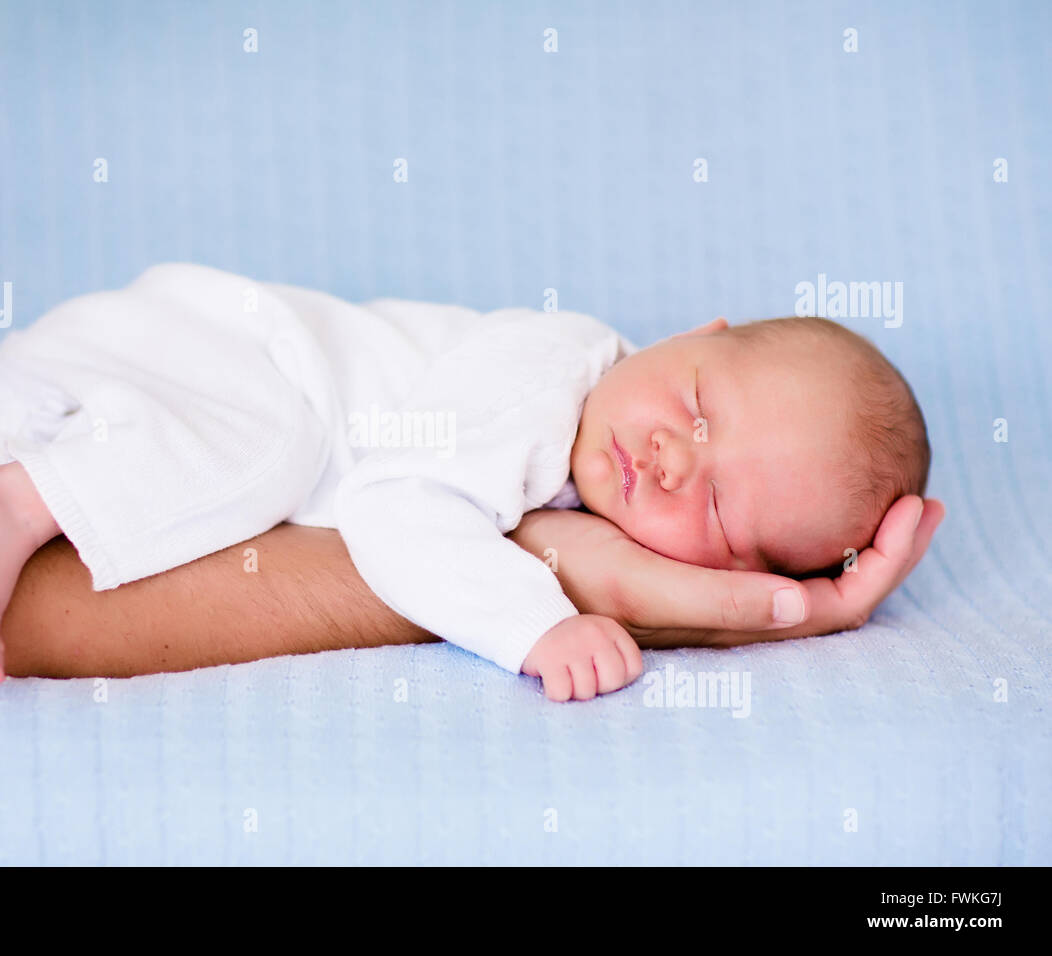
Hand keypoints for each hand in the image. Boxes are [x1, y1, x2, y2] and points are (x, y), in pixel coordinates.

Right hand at [509, 495, 944, 647]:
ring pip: (805, 567)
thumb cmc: (567, 566)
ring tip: (887, 487)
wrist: (505, 551)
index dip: (884, 568)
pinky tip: (808, 478)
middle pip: (831, 590)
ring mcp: (713, 581)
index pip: (832, 609)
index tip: (915, 509)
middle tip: (921, 497)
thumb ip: (717, 600)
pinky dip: (804, 515)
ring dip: (851, 533)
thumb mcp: (638, 581)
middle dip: (883, 548)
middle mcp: (729, 605)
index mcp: (725, 619)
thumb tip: (802, 607)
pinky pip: (769, 543)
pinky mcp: (693, 555)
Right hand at [521, 614, 642, 701]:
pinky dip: (556, 693)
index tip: (601, 673)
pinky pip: (561, 693)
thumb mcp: (597, 637)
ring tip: (565, 675)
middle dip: (597, 688)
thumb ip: (615, 655)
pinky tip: (552, 678)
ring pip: (586, 691)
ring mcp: (572, 646)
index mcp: (611, 630)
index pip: (633, 668)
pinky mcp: (549, 658)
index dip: (618, 679)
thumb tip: (634, 689)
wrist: (528, 622)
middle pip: (612, 681)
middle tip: (582, 677)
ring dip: (574, 691)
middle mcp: (594, 635)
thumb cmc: (568, 641)